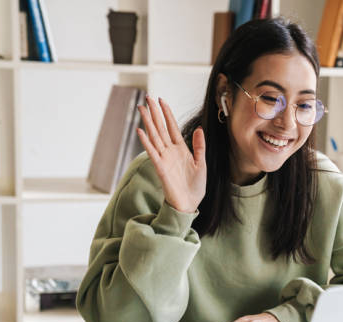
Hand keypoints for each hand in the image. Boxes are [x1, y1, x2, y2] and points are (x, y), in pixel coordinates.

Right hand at [137, 96, 206, 212]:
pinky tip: (140, 131)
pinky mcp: (160, 168)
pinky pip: (152, 153)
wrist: (189, 204)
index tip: (162, 100)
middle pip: (160, 128)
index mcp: (181, 149)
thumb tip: (199, 129)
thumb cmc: (195, 186)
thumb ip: (199, 146)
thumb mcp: (201, 163)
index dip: (167, 113)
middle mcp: (170, 151)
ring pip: (154, 136)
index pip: (172, 127)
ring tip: (141, 108)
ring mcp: (164, 159)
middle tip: (147, 97)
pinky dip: (146, 142)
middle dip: (154, 112)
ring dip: (148, 122)